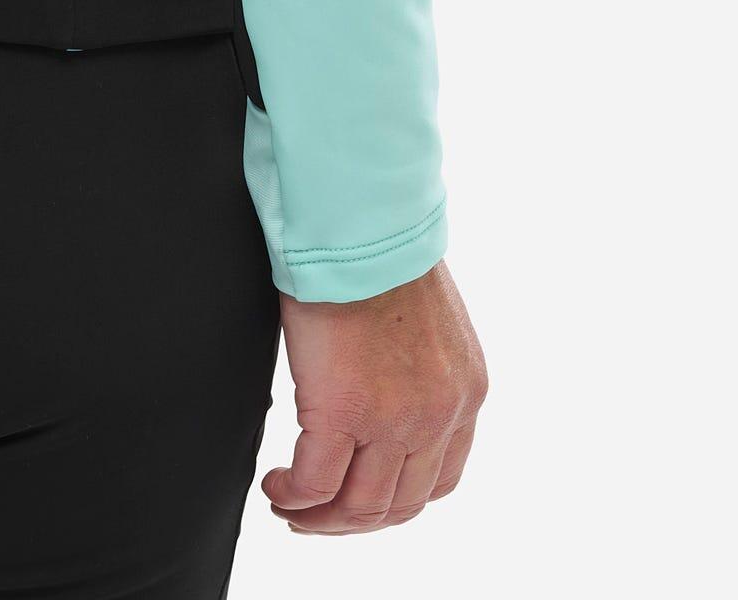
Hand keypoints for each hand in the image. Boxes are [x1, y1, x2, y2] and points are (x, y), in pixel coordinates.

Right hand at [261, 263, 485, 534]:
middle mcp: (438, 416)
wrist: (358, 218)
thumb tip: (383, 384)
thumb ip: (416, 365)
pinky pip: (315, 483)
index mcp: (464, 393)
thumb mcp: (424, 320)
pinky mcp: (343, 411)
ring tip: (288, 504)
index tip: (356, 498)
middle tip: (313, 515)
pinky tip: (274, 485)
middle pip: (398, 506)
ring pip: (358, 507)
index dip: (392, 502)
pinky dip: (292, 495)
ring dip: (319, 517)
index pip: (438, 481)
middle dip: (351, 521)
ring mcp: (394, 420)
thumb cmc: (376, 247)